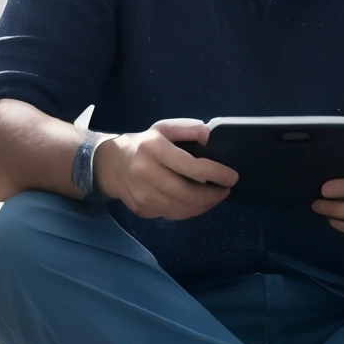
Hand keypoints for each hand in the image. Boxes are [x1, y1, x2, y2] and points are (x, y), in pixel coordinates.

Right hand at [95, 120, 237, 220]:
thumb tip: (209, 138)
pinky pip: (173, 215)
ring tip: (213, 197)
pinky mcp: (142, 209)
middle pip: (189, 194)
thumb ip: (188, 129)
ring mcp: (143, 195)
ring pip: (182, 209)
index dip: (217, 174)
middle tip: (225, 190)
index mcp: (154, 149)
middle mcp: (146, 173)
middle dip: (213, 196)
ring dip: (204, 206)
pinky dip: (189, 211)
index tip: (232, 177)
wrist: (111, 165)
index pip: (192, 167)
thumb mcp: (163, 128)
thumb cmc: (144, 145)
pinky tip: (196, 203)